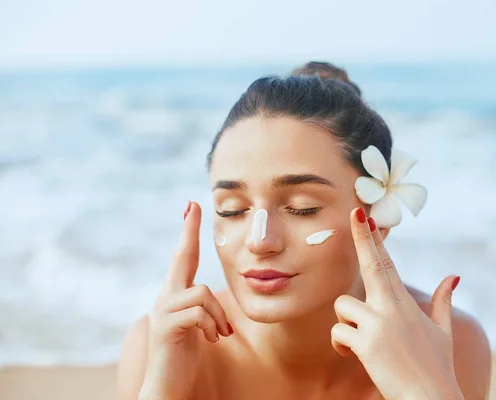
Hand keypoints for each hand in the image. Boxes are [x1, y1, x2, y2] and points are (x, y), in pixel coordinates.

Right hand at [138, 202, 233, 399]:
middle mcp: (165, 296)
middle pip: (182, 257)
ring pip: (203, 292)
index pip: (184, 257)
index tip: (192, 206)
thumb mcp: (197, 324)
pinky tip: (211, 339)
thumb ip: (200, 306)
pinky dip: (212, 325)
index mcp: (175, 294)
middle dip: (188, 231)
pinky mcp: (165, 326)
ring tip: (219, 333)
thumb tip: (208, 295)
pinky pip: (199, 312)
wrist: (168, 385)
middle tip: (193, 205)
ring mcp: (162, 310)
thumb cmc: (185, 354)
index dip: (188, 233)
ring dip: (218, 315)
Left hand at [331, 207, 463, 399]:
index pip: (387, 263)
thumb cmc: (436, 368)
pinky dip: (341, 343)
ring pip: (343, 305)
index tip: (365, 217)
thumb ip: (443, 301)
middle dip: (361, 237)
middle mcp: (392, 308)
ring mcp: (379, 324)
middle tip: (354, 212)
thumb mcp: (443, 332)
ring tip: (359, 341)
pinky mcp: (366, 343)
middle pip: (372, 264)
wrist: (432, 399)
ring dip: (345, 322)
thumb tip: (454, 277)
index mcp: (405, 303)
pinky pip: (338, 332)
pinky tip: (352, 354)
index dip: (374, 239)